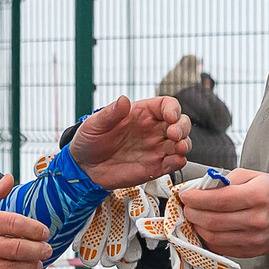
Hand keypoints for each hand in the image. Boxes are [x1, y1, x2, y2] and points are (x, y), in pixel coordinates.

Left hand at [68, 95, 191, 187]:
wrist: (84, 168)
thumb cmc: (89, 141)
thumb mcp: (95, 124)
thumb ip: (110, 113)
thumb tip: (123, 100)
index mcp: (142, 114)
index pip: (166, 105)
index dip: (172, 109)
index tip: (169, 116)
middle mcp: (153, 129)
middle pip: (181, 123)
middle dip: (182, 127)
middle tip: (174, 134)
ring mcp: (156, 148)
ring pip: (182, 143)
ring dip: (185, 144)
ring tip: (178, 147)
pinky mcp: (155, 167)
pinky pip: (174, 163)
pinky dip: (178, 162)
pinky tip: (173, 161)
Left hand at [175, 168, 268, 260]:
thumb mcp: (253, 176)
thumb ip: (226, 180)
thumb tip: (201, 188)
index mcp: (258, 196)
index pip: (219, 199)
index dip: (197, 198)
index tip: (185, 196)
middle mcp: (256, 219)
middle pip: (213, 220)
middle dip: (193, 213)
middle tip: (187, 207)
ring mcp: (253, 238)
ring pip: (213, 237)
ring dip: (197, 227)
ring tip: (195, 217)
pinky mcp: (250, 251)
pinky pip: (220, 248)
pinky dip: (208, 238)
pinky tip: (206, 229)